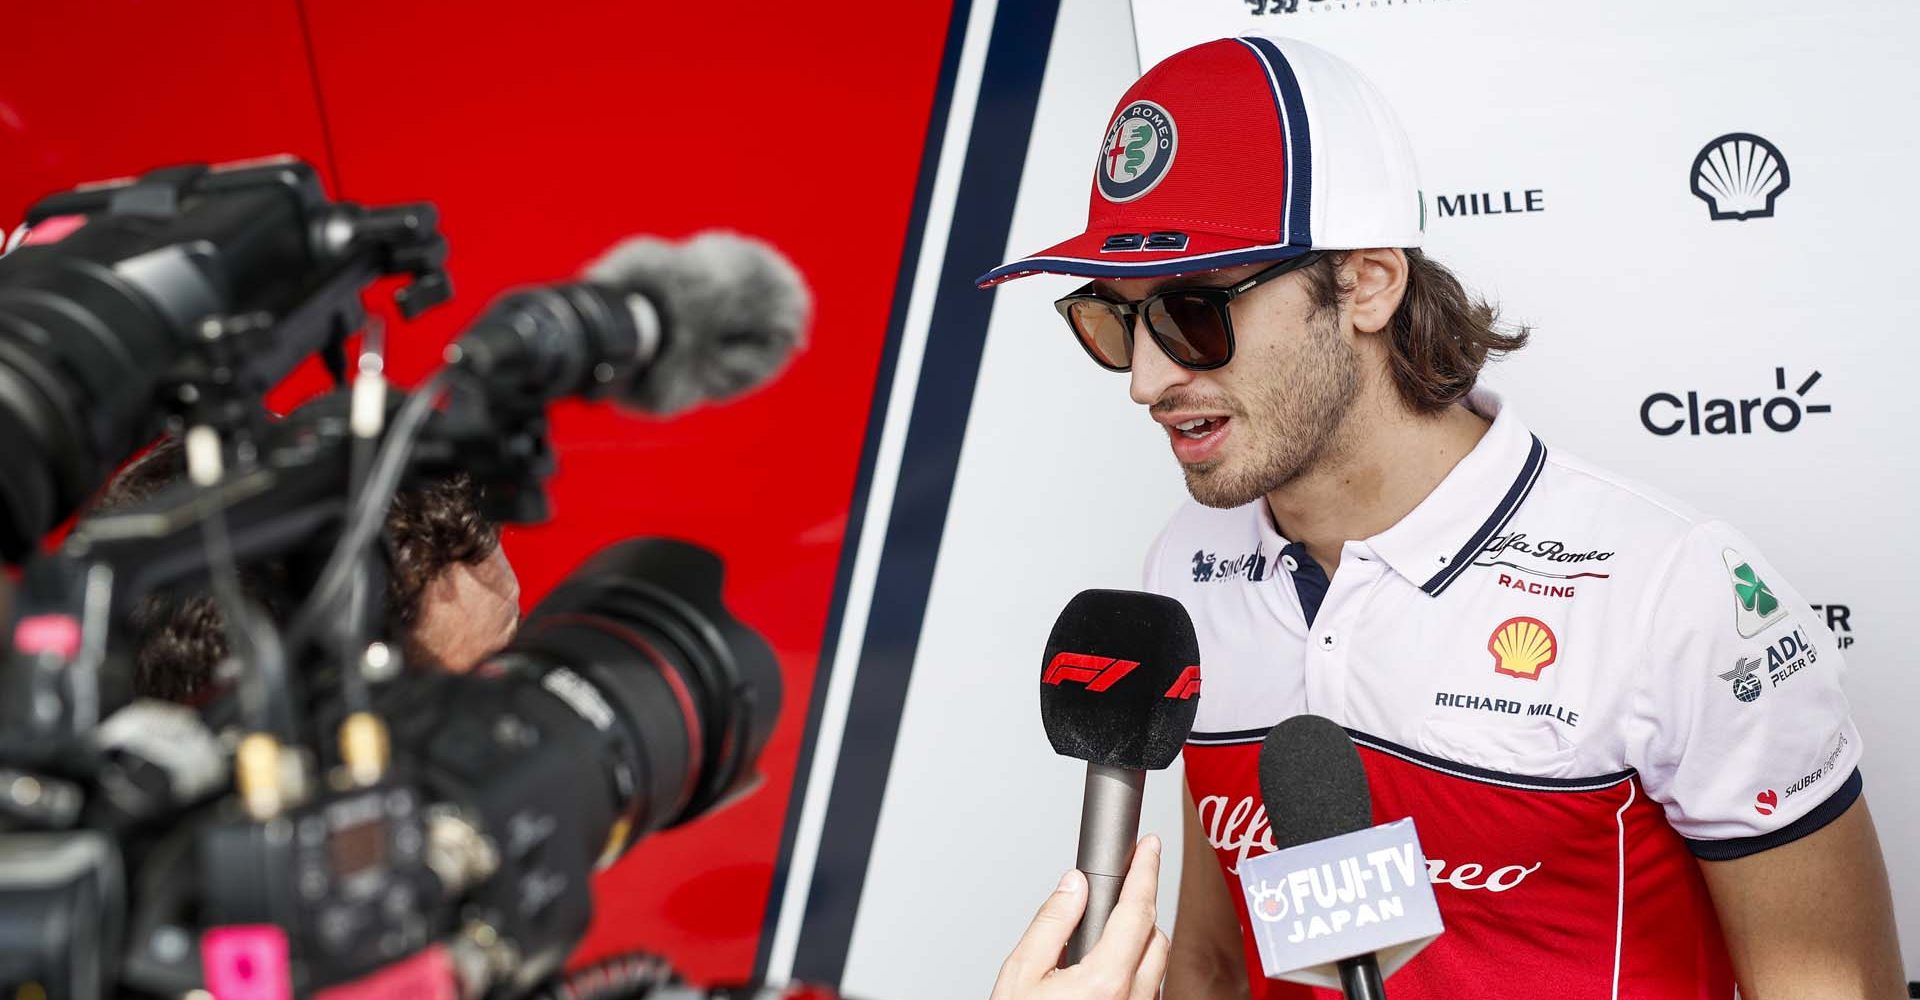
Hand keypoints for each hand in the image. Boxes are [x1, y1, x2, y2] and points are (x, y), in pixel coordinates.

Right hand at [990, 835, 1170, 999]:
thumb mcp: (1021, 974)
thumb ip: (1052, 923)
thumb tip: (1073, 886)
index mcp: (1105, 981)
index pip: (1138, 910)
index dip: (1146, 871)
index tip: (1149, 847)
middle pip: (1155, 936)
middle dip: (1139, 907)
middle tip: (1118, 888)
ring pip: (1155, 966)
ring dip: (1137, 943)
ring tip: (1103, 935)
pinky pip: (1148, 991)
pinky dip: (1134, 972)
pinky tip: (1106, 972)